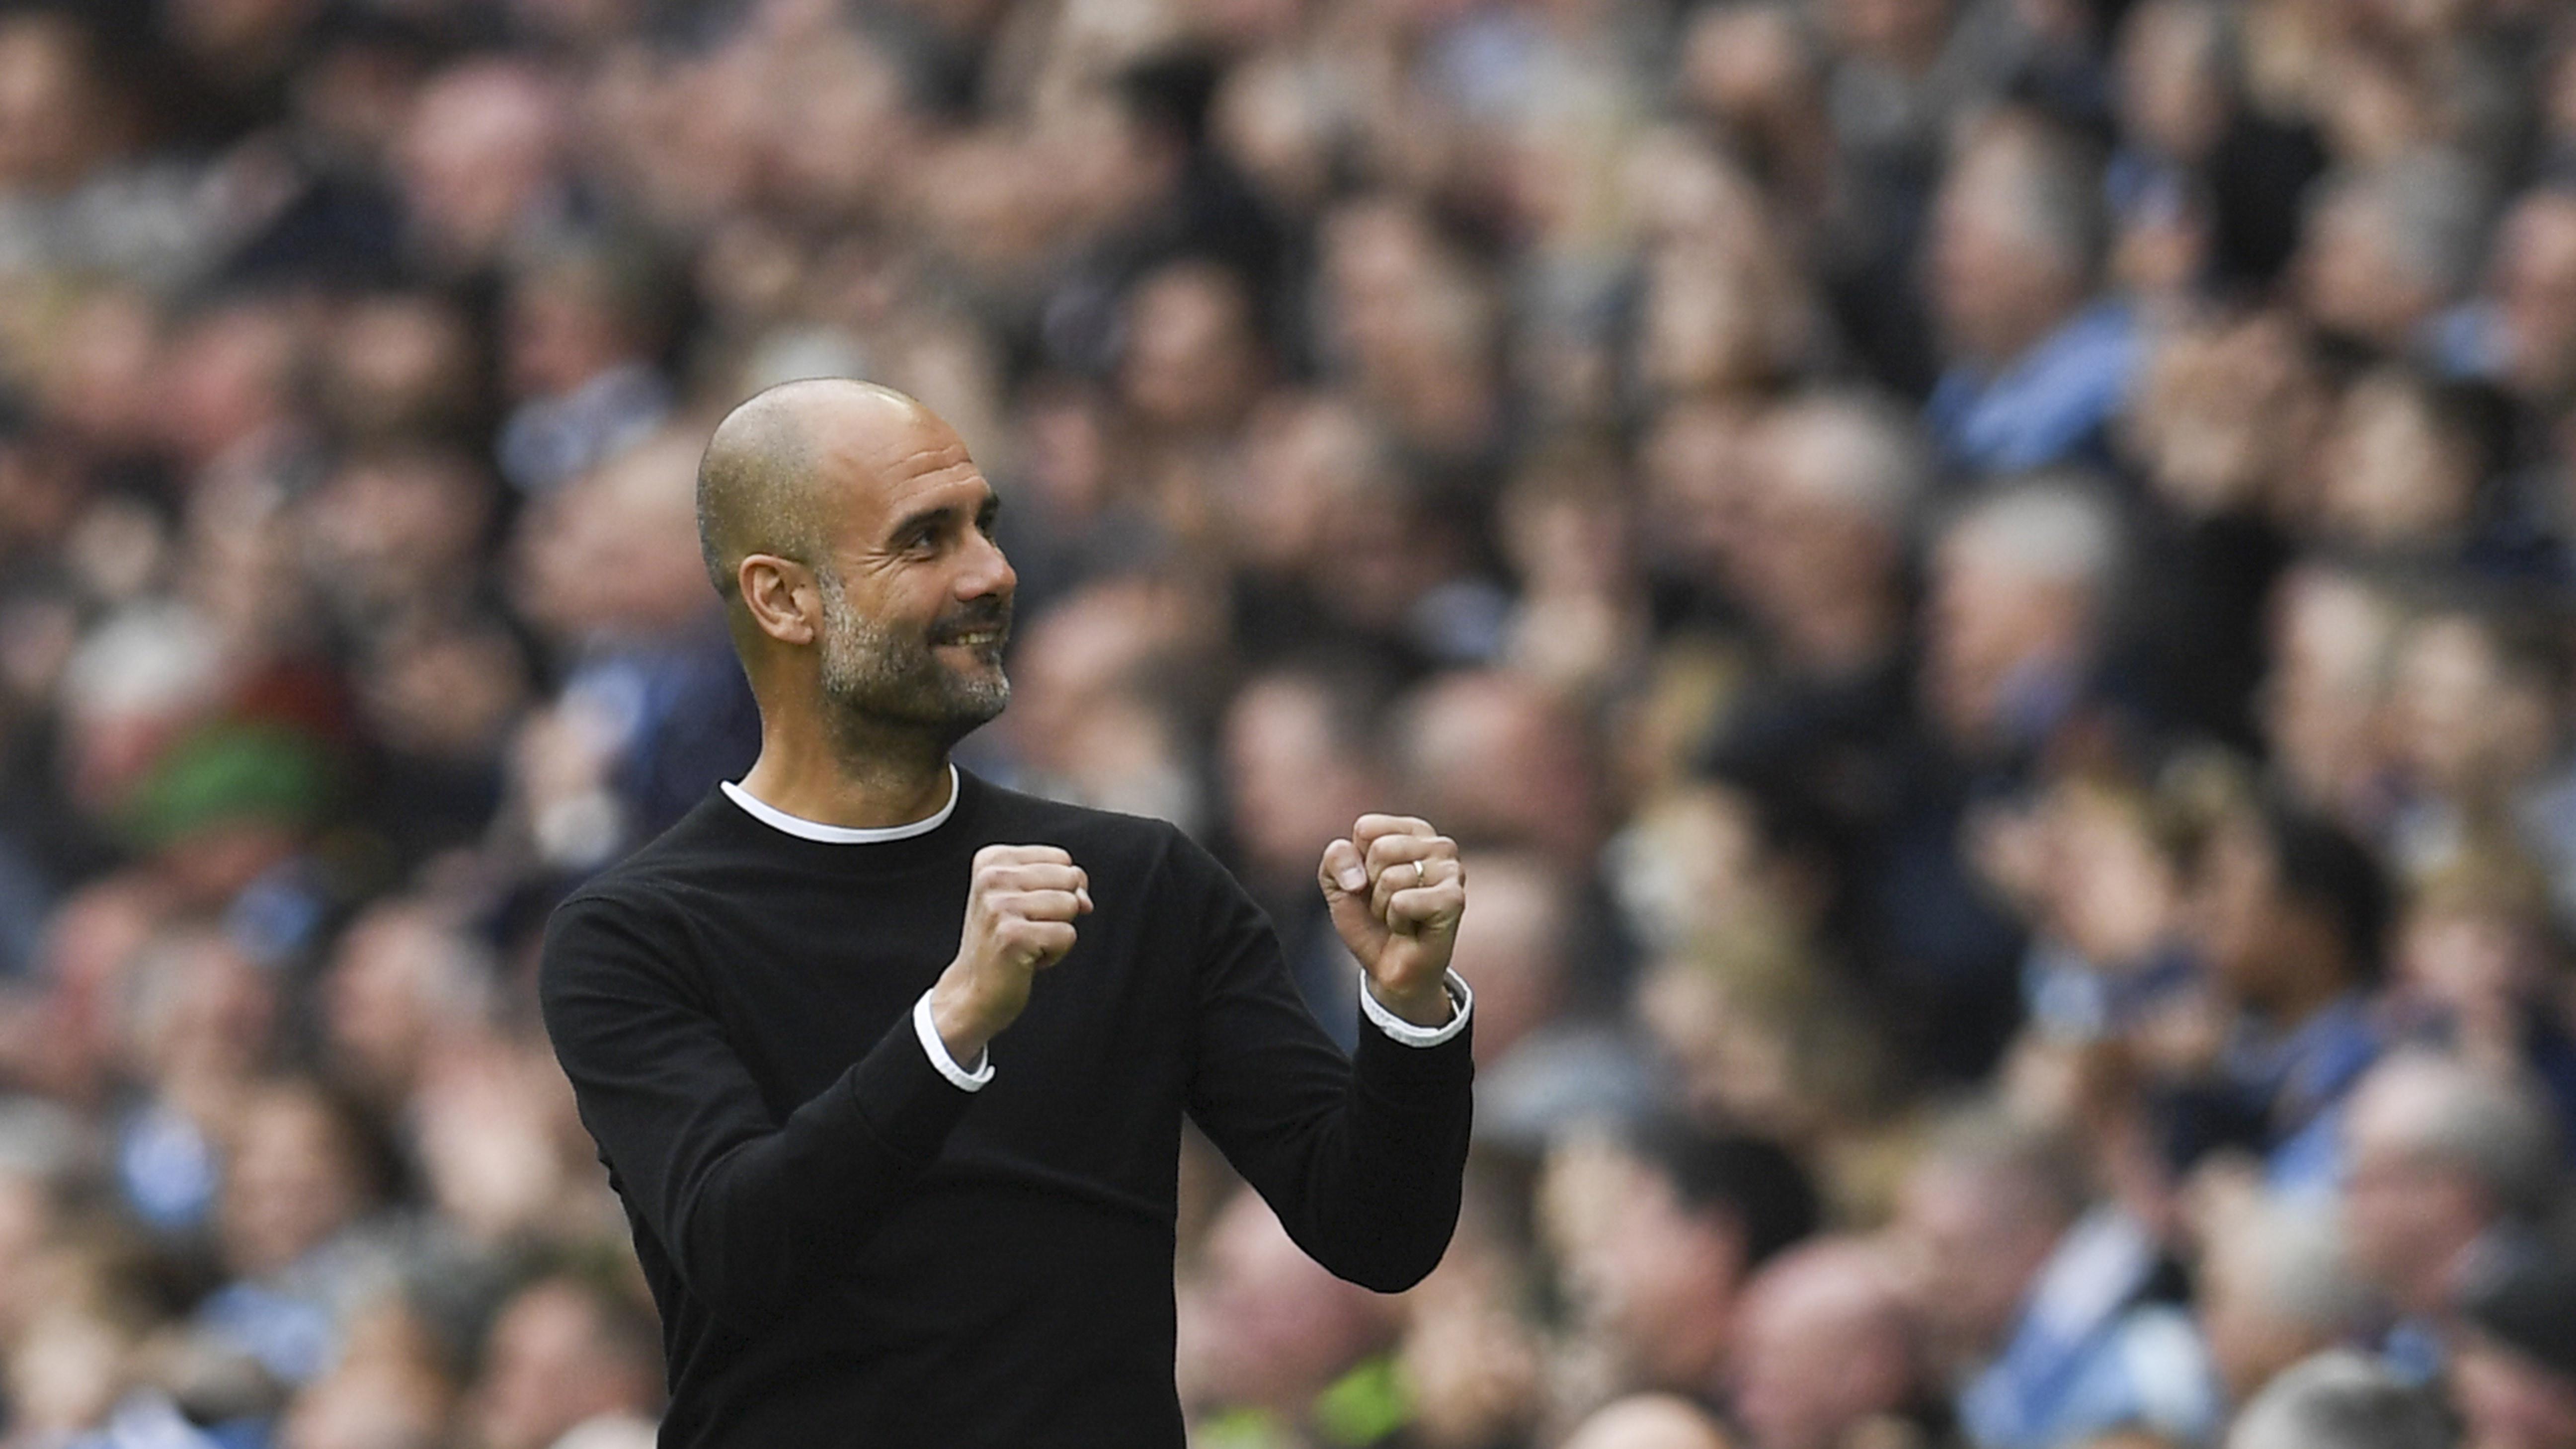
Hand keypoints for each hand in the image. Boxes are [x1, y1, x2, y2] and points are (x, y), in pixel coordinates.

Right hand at [929, 845, 1091, 1066]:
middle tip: (1027, 928)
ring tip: (1027, 943)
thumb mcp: (1026, 898)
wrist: (972, 991)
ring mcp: (999, 906)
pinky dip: (1055, 954)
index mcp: (993, 860)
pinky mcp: (1012, 935)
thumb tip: (1085, 901)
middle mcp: (992, 877)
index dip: (1057, 888)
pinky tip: (1026, 959)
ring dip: (1057, 932)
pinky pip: (1068, 935)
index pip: (1062, 859)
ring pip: (1071, 905)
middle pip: (1069, 879)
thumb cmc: (1002, 943)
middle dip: (1060, 909)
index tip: (1025, 910)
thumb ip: (1062, 883)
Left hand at [1319, 815, 1463, 1026]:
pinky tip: (1412, 928)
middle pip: (1380, 848)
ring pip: (1390, 877)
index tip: (1370, 884)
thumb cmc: (1369, 921)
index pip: (1367, 827)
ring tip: (1399, 918)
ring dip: (1383, 907)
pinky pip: (1402, 901)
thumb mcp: (1338, 884)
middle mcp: (1439, 844)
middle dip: (1371, 886)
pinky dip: (1397, 921)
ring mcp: (1452, 870)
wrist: (1388, 968)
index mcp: (1413, 831)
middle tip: (1387, 905)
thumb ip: (1336, 859)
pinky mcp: (1455, 899)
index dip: (1357, 862)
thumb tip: (1358, 877)